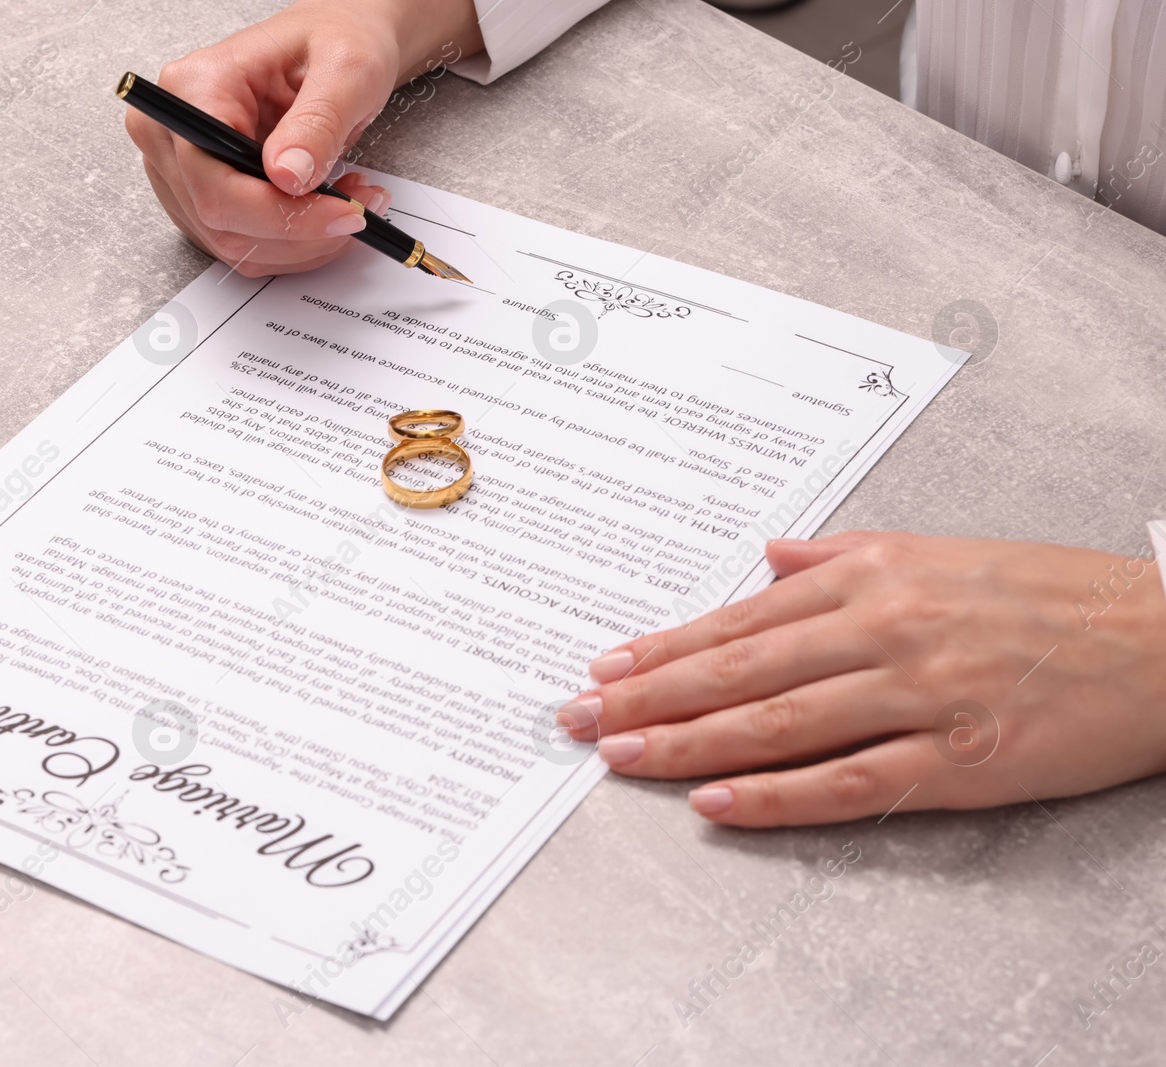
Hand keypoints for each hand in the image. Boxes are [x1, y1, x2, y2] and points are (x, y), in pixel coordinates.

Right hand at [124, 0, 480, 276]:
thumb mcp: (345, 68)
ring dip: (302, 241)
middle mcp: (171, 131)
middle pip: (221, 220)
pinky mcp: (199, 197)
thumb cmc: (331, 40)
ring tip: (350, 202)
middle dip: (300, 231)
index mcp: (194, 88)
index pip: (216, 183)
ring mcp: (179, 170)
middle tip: (359, 210)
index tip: (342, 214)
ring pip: (234, 244)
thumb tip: (288, 176)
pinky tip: (325, 209)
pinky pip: (243, 244)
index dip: (280, 215)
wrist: (329, 45)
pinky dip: (294, 242)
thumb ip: (318, 122)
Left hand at [558, 531, 1165, 826]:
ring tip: (620, 753)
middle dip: (647, 695)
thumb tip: (766, 555)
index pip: (741, 617)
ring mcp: (919, 693)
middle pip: (739, 667)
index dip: (664, 646)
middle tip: (577, 715)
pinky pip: (849, 781)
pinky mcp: (960, 757)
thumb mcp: (940, 550)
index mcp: (874, 575)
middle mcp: (883, 627)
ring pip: (776, 721)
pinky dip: (778, 794)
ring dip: (688, 741)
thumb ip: (843, 554)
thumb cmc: (1050, 592)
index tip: (604, 665)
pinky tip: (719, 803)